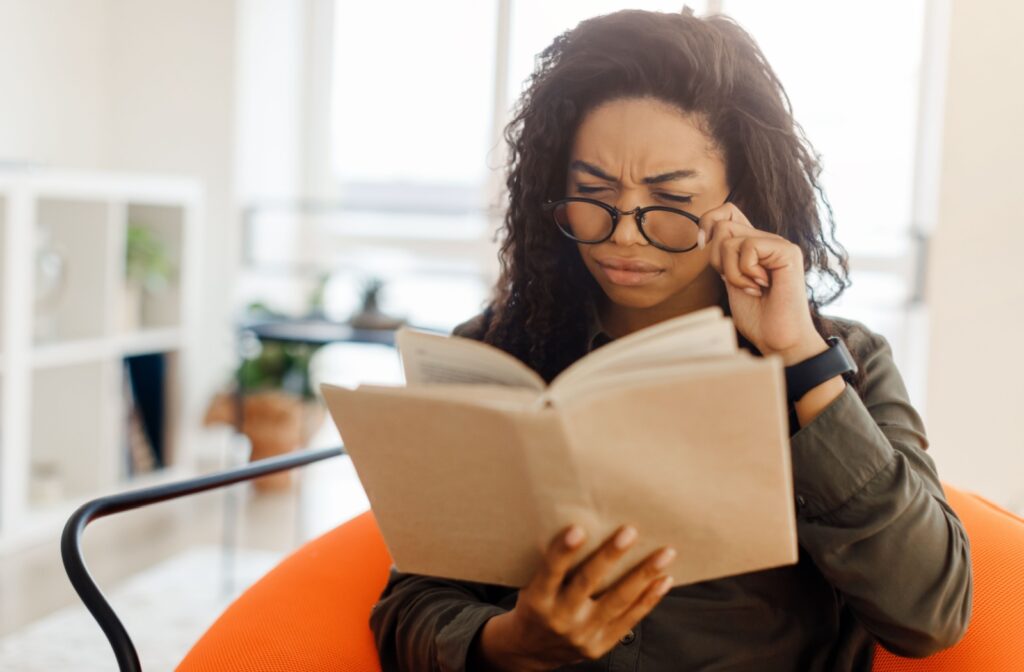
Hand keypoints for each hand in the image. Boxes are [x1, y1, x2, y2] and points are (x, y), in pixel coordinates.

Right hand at [474, 524, 674, 670]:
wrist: (532, 649)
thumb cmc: (535, 605)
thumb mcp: (531, 585)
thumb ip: (552, 565)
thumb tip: (584, 525)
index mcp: (537, 600)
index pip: (550, 572)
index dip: (563, 552)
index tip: (577, 529)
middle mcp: (560, 618)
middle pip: (588, 583)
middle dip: (610, 556)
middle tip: (629, 532)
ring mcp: (582, 634)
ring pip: (617, 601)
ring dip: (643, 575)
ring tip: (664, 554)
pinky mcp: (600, 646)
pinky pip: (630, 620)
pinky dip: (649, 599)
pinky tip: (663, 580)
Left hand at [697, 203, 825, 363]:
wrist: (778, 340)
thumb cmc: (757, 317)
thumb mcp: (730, 280)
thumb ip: (723, 257)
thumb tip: (706, 235)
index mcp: (753, 245)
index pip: (727, 211)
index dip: (708, 222)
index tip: (702, 245)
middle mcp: (766, 240)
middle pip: (722, 223)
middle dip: (716, 257)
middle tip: (734, 280)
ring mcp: (778, 244)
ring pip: (729, 237)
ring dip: (731, 270)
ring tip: (750, 288)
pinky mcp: (787, 252)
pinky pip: (748, 247)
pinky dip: (744, 272)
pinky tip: (760, 287)